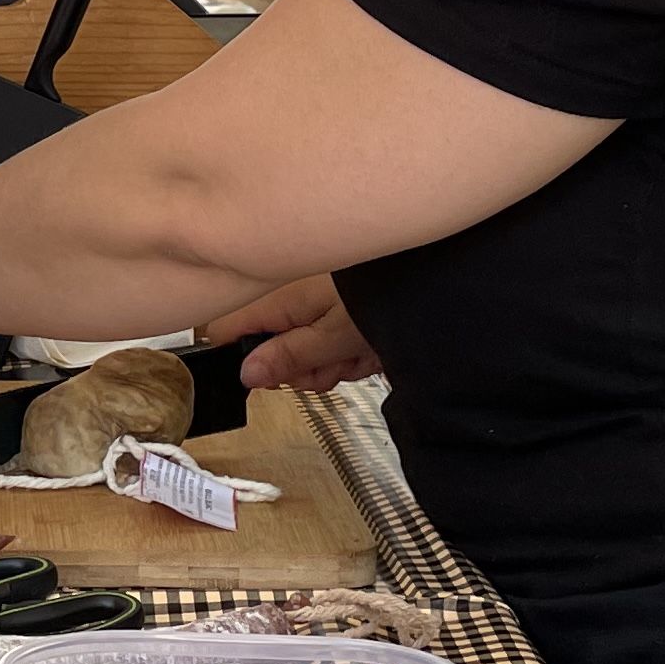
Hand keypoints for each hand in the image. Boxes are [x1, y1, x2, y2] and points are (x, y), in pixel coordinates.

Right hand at [205, 275, 381, 390]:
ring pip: (303, 358)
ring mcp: (316, 313)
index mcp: (280, 300)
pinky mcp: (338, 321)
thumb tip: (245, 374)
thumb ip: (287, 357)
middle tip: (330, 364)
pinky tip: (368, 351)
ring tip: (357, 353)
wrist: (436, 289)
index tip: (271, 374)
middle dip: (301, 370)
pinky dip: (349, 359)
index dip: (239, 358)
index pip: (228, 329)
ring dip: (330, 366)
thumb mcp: (333, 337)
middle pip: (270, 353)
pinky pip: (329, 353)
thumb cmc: (384, 299)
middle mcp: (292, 304)